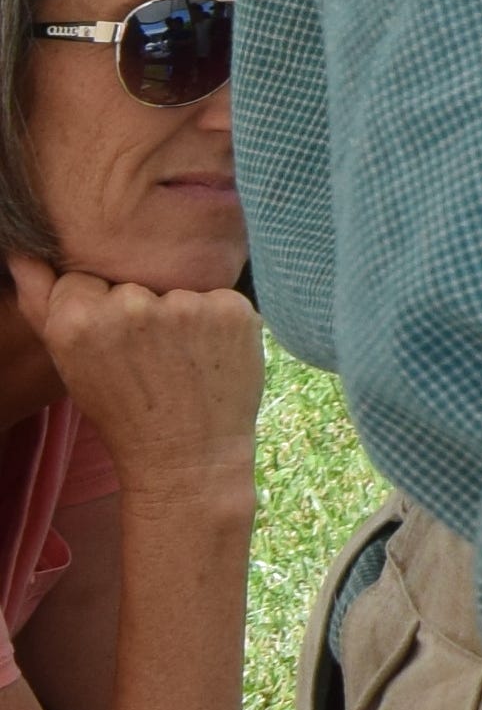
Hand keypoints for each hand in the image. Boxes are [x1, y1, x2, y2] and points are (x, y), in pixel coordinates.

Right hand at [3, 254, 261, 497]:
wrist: (186, 457)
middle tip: (148, 356)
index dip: (98, 309)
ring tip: (179, 358)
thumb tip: (21, 252)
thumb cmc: (122, 409)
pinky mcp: (232, 310)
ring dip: (180, 312)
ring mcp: (186, 306)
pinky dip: (218, 321)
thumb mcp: (69, 361)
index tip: (112, 344)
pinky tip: (210, 356)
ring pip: (176, 286)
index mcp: (78, 319)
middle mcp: (130, 306)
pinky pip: (218, 297)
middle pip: (131, 279)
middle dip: (140, 307)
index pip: (83, 278)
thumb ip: (40, 303)